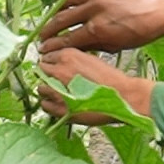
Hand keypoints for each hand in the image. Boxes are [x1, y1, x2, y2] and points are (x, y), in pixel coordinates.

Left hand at [37, 48, 154, 124]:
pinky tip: (60, 105)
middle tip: (59, 84)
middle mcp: (58, 70)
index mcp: (67, 55)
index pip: (47, 57)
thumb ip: (73, 62)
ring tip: (60, 95)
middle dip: (48, 77)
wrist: (123, 96)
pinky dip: (50, 105)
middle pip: (41, 72)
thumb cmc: (111, 79)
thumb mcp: (90, 60)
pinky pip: (45, 105)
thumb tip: (61, 66)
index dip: (52, 65)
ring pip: (40, 89)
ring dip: (48, 91)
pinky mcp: (60, 108)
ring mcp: (57, 90)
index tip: (56, 71)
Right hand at [38, 0, 163, 53]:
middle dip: (48, 31)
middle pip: (61, 20)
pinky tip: (65, 3)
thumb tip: (72, 48)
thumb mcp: (116, 46)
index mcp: (97, 30)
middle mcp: (93, 9)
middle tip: (41, 38)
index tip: (43, 50)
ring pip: (65, 0)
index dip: (52, 46)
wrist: (159, 8)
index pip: (67, 39)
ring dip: (54, 11)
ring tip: (51, 19)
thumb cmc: (141, 32)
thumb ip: (92, 46)